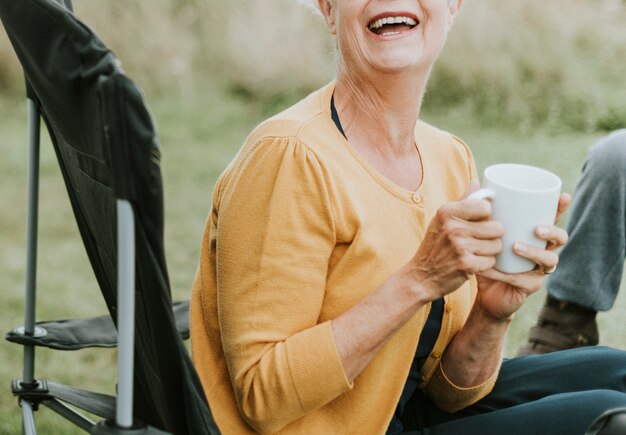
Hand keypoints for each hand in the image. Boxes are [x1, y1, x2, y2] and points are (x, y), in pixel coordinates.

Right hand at [408, 181, 504, 300]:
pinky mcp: (467, 264)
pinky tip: (472, 264)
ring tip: (475, 252)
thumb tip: (477, 182)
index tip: (479, 222)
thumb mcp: (442, 220)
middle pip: (497, 227)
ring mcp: (460, 246)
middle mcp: (453, 227)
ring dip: (490, 251)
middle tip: (479, 241)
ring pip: (496, 245)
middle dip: (492, 236)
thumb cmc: (435, 246)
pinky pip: (491, 261)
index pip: (486, 206)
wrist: (421, 276)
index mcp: (447, 212)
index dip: (487, 215)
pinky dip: (485, 265)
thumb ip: (462, 201)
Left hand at [475, 193, 570, 320]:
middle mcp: (542, 250)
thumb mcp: (479, 230)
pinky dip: (510, 275)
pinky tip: (496, 270)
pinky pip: (526, 280)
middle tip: (537, 228)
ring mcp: (539, 269)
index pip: (551, 218)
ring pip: (550, 260)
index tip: (563, 196)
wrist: (481, 287)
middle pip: (560, 238)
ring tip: (516, 247)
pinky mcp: (530, 286)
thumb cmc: (484, 253)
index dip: (560, 208)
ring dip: (534, 252)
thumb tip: (475, 182)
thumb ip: (478, 208)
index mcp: (533, 234)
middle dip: (553, 232)